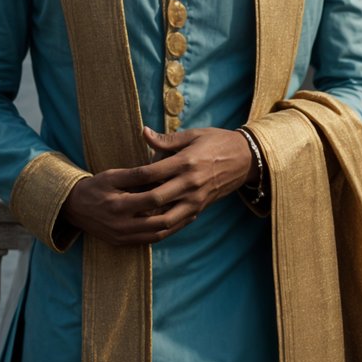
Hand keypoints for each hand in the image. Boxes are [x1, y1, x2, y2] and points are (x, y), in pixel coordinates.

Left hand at [60, 126, 254, 246]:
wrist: (245, 158)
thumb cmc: (217, 141)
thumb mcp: (193, 134)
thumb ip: (166, 139)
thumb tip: (143, 132)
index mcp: (186, 162)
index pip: (152, 172)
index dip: (132, 177)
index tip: (117, 179)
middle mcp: (190, 183)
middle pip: (156, 198)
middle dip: (135, 203)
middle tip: (116, 204)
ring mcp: (196, 199)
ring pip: (166, 217)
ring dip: (147, 220)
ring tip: (128, 220)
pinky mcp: (200, 208)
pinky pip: (179, 223)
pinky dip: (162, 227)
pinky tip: (147, 228)